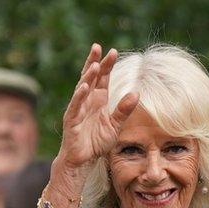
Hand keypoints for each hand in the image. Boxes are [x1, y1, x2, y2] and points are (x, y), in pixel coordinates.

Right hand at [56, 44, 138, 178]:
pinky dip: (79, 96)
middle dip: (94, 62)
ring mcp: (78, 109)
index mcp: (98, 99)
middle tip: (97, 46)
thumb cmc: (96, 142)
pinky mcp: (72, 120)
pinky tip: (84, 87)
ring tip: (94, 65)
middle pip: (90, 77)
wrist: (83, 160)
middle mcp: (87, 101)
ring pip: (82, 89)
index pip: (102, 78)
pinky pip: (75, 106)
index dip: (107, 65)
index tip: (113, 51)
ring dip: (87, 77)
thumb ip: (124, 110)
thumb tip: (136, 93)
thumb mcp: (115, 125)